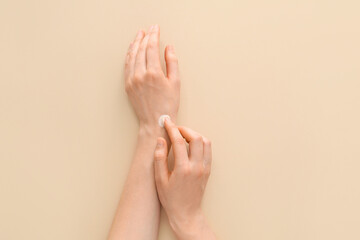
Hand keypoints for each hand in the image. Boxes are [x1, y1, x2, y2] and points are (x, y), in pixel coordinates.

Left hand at [124, 25, 179, 129]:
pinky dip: (129, 55)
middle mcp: (140, 75)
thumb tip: (168, 47)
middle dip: (145, 37)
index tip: (156, 28)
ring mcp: (132, 80)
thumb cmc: (168, 104)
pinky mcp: (127, 85)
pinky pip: (127, 65)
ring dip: (135, 43)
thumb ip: (172, 62)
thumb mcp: (175, 83)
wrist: (155, 121)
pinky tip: (132, 50)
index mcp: (154, 73)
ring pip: (132, 56)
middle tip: (149, 29)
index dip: (154, 36)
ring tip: (139, 35)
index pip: (152, 48)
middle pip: (141, 49)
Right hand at [154, 118, 214, 239]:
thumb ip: (159, 158)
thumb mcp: (160, 180)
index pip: (180, 141)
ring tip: (183, 136)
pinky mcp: (208, 170)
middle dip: (185, 129)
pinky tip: (191, 145)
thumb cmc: (171, 198)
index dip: (172, 129)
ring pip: (205, 142)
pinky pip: (208, 150)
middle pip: (196, 138)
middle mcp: (197, 167)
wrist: (186, 213)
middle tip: (175, 129)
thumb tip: (161, 140)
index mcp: (183, 169)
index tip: (166, 122)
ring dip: (195, 135)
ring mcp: (205, 168)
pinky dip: (201, 142)